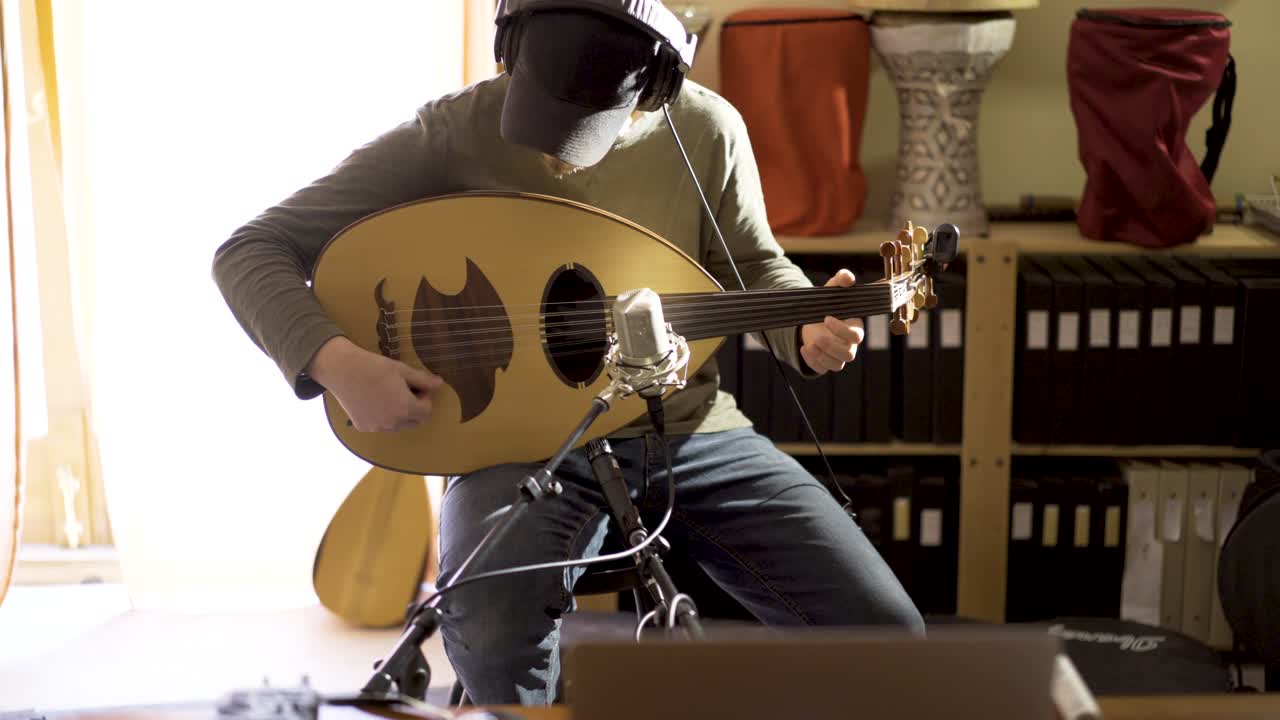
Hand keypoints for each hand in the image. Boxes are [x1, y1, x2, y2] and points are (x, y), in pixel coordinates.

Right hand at [305, 336, 443, 431]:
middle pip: (414, 421)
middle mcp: (392, 423)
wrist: (341, 370)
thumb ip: (423, 380)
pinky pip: (380, 426)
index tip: (417, 387)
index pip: (426, 412)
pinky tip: (374, 400)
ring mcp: (377, 427)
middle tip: (404, 391)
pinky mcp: (363, 427)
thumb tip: (440, 384)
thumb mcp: (402, 370)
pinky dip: (382, 417)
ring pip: (398, 425)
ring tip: (388, 395)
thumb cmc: (373, 367)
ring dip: (399, 414)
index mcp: (405, 409)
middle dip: (414, 408)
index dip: (425, 398)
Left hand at [799, 269, 865, 374]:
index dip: (842, 330)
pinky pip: (823, 369)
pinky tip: (804, 348)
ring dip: (822, 357)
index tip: (827, 318)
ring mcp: (837, 356)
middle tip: (817, 337)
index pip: (856, 336)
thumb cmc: (828, 304)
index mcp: (855, 328)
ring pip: (837, 365)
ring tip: (809, 344)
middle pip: (848, 355)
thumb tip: (848, 277)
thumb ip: (841, 280)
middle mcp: (849, 345)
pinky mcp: (825, 363)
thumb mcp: (832, 290)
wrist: (812, 318)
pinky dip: (813, 362)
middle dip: (832, 348)